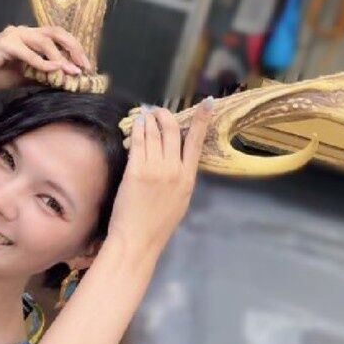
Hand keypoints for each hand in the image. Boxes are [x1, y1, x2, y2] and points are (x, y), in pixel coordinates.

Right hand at [0, 25, 93, 91]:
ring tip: (71, 71)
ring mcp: (13, 35)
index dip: (73, 48)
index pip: (56, 36)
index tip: (85, 65)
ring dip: (60, 57)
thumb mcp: (24, 77)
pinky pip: (28, 53)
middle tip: (84, 65)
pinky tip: (53, 70)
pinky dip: (42, 62)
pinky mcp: (5, 44)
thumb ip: (42, 75)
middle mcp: (22, 31)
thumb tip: (65, 81)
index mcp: (27, 36)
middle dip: (73, 48)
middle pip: (55, 32)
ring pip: (44, 41)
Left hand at [107, 101, 211, 257]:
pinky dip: (138, 129)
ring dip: (150, 119)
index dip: (202, 119)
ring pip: (154, 133)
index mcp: (188, 178)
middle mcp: (174, 170)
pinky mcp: (136, 171)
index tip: (207, 103)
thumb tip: (178, 160)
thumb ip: (181, 178)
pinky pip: (139, 142)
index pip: (197, 142)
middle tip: (157, 111)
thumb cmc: (158, 225)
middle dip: (165, 115)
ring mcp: (155, 169)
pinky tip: (137, 123)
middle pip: (173, 131)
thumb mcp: (180, 200)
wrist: (138, 240)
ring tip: (146, 114)